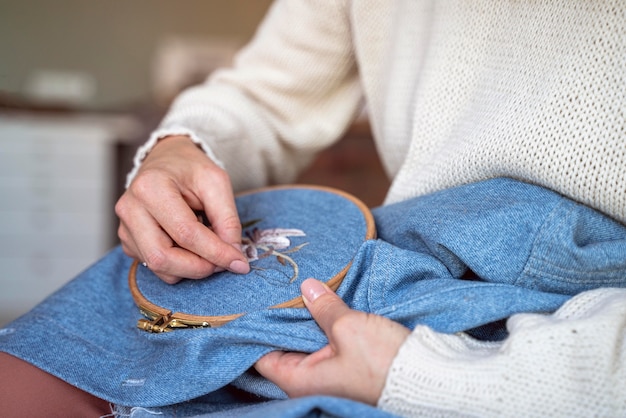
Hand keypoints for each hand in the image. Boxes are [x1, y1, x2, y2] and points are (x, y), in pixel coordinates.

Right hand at [115, 135, 249, 282]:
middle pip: (162, 257)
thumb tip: (234, 257)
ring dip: (189, 268)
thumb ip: (227, 220)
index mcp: (151, 188)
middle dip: (198, 268)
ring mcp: (124, 227)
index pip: (185, 233)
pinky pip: (154, 266)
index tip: (239, 263)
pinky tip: (189, 246)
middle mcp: (130, 209)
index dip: (215, 253)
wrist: (166, 160)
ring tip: (207, 248)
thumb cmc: (191, 169)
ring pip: (157, 267)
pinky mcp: (127, 241)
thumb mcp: (217, 183)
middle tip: (223, 263)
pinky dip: (178, 266)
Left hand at [255, 278, 410, 404]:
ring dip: (305, 320)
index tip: (254, 302)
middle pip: (283, 346)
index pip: (261, 355)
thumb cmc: (381, 362)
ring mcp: (327, 375)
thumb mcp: (348, 327)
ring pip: (305, 343)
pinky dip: (322, 325)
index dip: (256, 328)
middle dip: (282, 318)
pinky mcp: (345, 366)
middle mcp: (308, 382)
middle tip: (279, 288)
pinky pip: (325, 344)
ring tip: (300, 291)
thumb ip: (323, 306)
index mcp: (298, 380)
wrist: (425, 378)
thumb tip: (307, 287)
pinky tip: (324, 304)